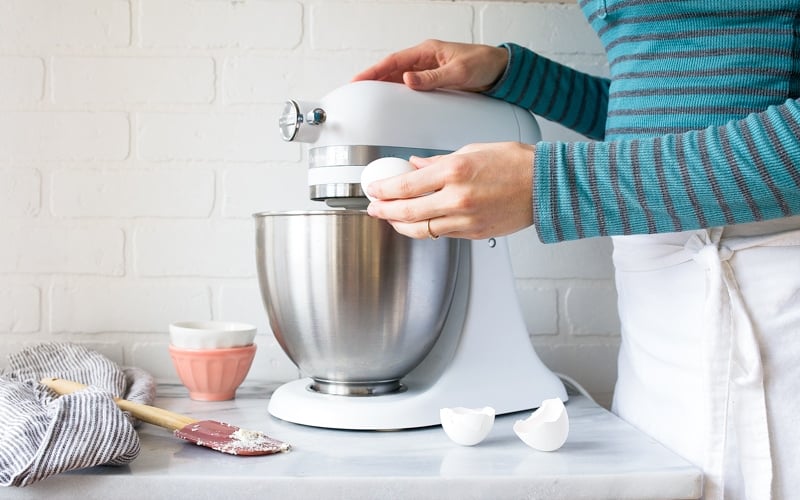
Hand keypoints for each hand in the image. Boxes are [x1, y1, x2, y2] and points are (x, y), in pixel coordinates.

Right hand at [352, 39, 507, 91]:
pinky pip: (412, 89)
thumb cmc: (483, 65)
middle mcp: (424, 60)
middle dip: (373, 81)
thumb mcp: (458, 72)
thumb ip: (432, 78)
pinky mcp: (434, 83)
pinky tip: (394, 105)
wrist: (500, 72)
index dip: (373, 71)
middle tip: (357, 94)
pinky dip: (400, 96)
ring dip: (385, 90)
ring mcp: (428, 72)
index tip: (358, 81)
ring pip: (399, 80)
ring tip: (370, 102)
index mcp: (426, 52)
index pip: (393, 61)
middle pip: (392, 71)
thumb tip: (407, 80)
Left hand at [365, 142, 534, 239]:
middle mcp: (457, 198)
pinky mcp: (474, 234)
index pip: (405, 185)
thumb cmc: (515, 164)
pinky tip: (418, 222)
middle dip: (384, 211)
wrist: (545, 185)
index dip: (383, 190)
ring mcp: (466, 220)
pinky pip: (442, 234)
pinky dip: (426, 229)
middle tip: (374, 208)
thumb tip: (415, 165)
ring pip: (421, 230)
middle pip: (407, 211)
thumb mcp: (471, 150)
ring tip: (391, 219)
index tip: (373, 189)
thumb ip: (438, 161)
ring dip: (401, 225)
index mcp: (454, 171)